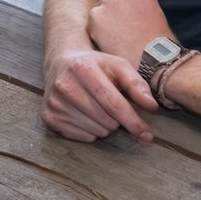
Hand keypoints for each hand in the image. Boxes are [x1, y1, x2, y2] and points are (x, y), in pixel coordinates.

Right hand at [42, 47, 156, 142]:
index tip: (147, 135)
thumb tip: (151, 106)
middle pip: (106, 121)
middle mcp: (65, 86)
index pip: (113, 103)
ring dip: (104, 126)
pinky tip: (86, 115)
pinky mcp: (49, 117)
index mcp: (83, 68)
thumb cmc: (95, 65)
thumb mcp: (118, 65)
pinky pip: (82, 137)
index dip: (133, 121)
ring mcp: (54, 103)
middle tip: (112, 107)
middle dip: (117, 119)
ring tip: (98, 108)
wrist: (61, 62)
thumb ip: (136, 84)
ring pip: (96, 132)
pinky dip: (90, 131)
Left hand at [83, 0, 173, 61]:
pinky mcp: (95, 16)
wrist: (154, 58)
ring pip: (98, 15)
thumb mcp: (150, 12)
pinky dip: (98, 36)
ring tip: (122, 41)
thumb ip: (132, 3)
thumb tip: (116, 7)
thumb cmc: (157, 41)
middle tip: (117, 32)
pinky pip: (92, 27)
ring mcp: (107, 2)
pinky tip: (113, 44)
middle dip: (107, 14)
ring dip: (104, 26)